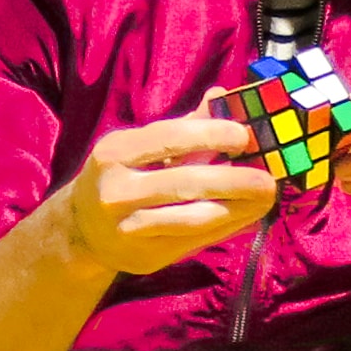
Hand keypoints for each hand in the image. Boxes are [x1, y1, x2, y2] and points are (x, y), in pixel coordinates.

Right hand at [67, 114, 278, 273]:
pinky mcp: (144, 256)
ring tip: (264, 199)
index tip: (244, 135)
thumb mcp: (142, 147)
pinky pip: (193, 242)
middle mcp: (116, 191)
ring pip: (192, 218)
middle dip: (233, 181)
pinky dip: (225, 229)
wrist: (82, 230)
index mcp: (114, 152)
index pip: (168, 138)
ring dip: (236, 209)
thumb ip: (185, 125)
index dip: (209, 134)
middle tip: (268, 178)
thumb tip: (222, 94)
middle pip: (184, 183)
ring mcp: (128, 228)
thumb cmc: (123, 175)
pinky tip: (247, 219)